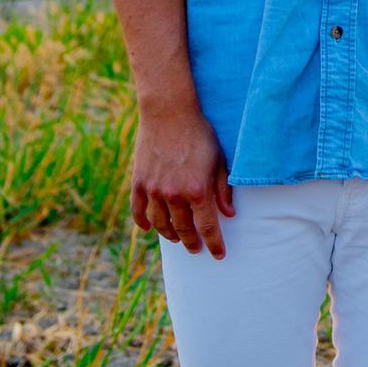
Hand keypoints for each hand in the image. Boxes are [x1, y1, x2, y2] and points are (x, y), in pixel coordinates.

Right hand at [131, 103, 234, 258]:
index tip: (218, 255)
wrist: (169, 112)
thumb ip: (223, 189)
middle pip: (183, 230)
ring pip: (161, 224)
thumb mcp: (219, 159)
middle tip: (197, 248)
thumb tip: (229, 214)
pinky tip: (149, 228)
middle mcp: (174, 195)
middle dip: (192, 242)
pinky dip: (143, 223)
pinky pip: (138, 211)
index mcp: (197, 190)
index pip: (207, 227)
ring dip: (170, 235)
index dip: (214, 244)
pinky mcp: (139, 182)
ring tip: (177, 238)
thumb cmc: (199, 133)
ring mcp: (153, 190)